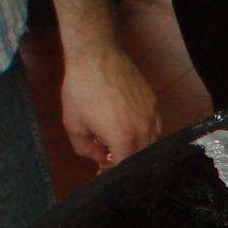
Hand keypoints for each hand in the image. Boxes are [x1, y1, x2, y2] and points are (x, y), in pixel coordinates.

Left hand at [60, 46, 160, 168]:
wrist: (96, 55)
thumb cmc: (81, 89)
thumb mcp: (73, 124)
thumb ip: (86, 149)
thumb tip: (99, 157)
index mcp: (125, 140)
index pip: (124, 167)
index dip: (112, 172)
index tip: (102, 171)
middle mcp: (145, 132)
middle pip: (140, 158)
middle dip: (124, 160)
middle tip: (108, 155)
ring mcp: (153, 117)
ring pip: (150, 144)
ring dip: (135, 147)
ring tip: (119, 139)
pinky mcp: (154, 104)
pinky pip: (153, 126)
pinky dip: (142, 132)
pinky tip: (127, 124)